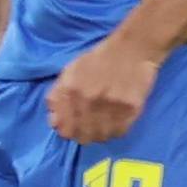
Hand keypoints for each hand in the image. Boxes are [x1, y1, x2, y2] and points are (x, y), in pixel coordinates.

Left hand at [45, 36, 159, 143]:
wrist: (132, 49)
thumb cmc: (97, 60)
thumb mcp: (69, 73)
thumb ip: (57, 96)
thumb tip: (54, 121)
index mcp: (70, 91)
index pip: (63, 129)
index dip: (67, 131)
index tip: (73, 127)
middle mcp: (88, 100)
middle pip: (82, 136)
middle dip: (83, 134)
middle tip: (89, 127)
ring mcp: (110, 105)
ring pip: (101, 137)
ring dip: (100, 133)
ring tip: (103, 123)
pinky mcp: (131, 108)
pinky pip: (120, 132)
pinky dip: (116, 130)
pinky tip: (116, 120)